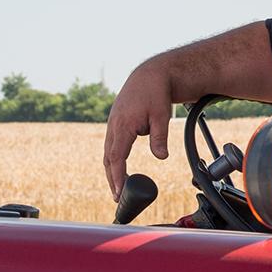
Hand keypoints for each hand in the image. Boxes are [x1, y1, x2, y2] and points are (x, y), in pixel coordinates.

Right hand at [103, 58, 174, 194]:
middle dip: (112, 178)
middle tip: (117, 196)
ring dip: (112, 170)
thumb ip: (159, 137)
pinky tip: (120, 167)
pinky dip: (114, 158)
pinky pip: (113, 144)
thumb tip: (161, 156)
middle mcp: (114, 125)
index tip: (119, 191)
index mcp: (123, 125)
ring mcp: (113, 123)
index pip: (117, 157)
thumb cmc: (156, 93)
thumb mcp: (162, 116)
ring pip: (109, 152)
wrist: (151, 74)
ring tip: (118, 187)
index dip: (117, 176)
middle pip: (109, 158)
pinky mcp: (117, 122)